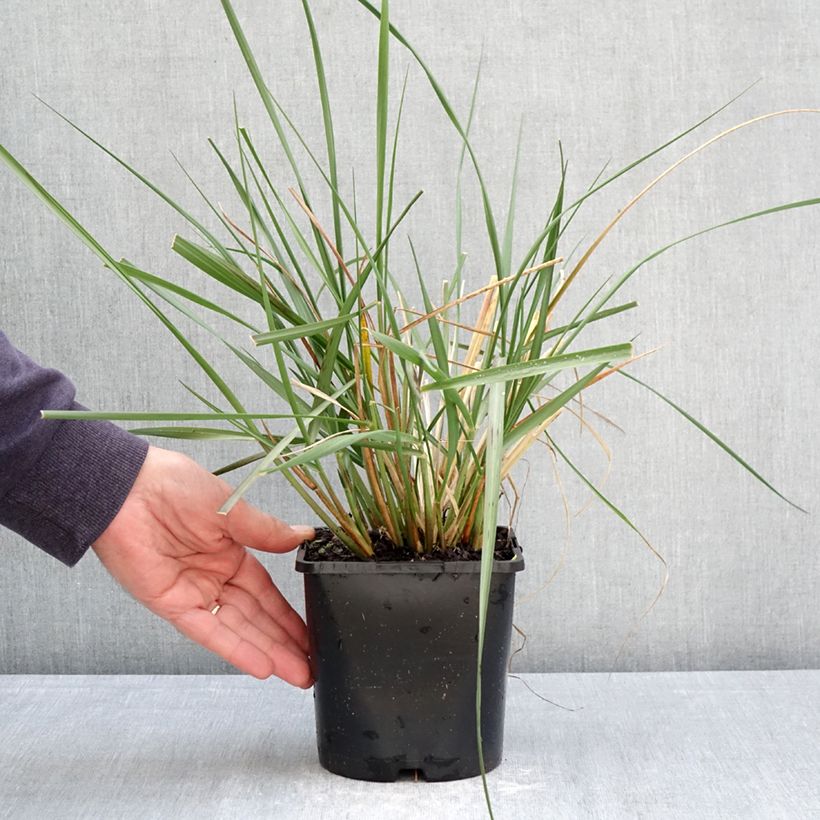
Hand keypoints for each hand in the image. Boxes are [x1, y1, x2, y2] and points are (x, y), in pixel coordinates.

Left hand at [92, 446, 313, 686]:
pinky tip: (261, 665)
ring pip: (238, 629)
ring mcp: (194, 593)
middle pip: (256, 618)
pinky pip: (208, 631)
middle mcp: (214, 577)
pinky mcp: (172, 604)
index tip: (312, 634)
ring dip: (268, 652)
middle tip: (312, 667)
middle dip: (284, 643)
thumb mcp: (232, 509)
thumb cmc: (174, 487)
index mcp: (231, 553)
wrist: (128, 489)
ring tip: (298, 673)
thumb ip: (267, 532)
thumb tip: (304, 536)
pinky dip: (235, 648)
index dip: (288, 616)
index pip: (266, 593)